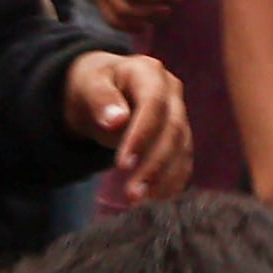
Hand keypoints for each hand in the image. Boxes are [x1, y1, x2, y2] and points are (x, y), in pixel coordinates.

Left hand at [62, 50, 189, 204]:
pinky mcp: (180, 135)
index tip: (122, 165)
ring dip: (164, 178)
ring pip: (182, 147)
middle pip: (173, 129)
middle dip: (154, 164)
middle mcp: (171, 91)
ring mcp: (179, 113)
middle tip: (131, 194)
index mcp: (149, 72)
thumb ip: (101, 98)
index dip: (142, 135)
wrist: (104, 89)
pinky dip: (172, 180)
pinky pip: (183, 159)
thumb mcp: (89, 85)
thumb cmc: (94, 85)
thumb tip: (117, 120)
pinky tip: (156, 198)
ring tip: (139, 200)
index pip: (153, 103)